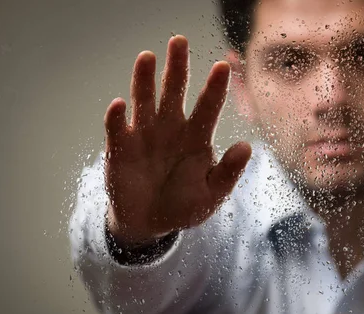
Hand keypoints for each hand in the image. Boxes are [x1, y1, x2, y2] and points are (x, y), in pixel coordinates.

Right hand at [104, 35, 250, 246]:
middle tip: (179, 40)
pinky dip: (117, 117)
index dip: (215, 87)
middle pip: (174, 91)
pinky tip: (119, 105)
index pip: (209, 106)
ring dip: (144, 80)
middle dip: (178, 66)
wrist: (150, 223)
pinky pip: (117, 128)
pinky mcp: (120, 148)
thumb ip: (228, 172)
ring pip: (144, 100)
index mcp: (197, 137)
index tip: (223, 66)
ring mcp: (144, 135)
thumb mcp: (212, 194)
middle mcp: (171, 128)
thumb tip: (246, 147)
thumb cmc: (184, 205)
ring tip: (148, 57)